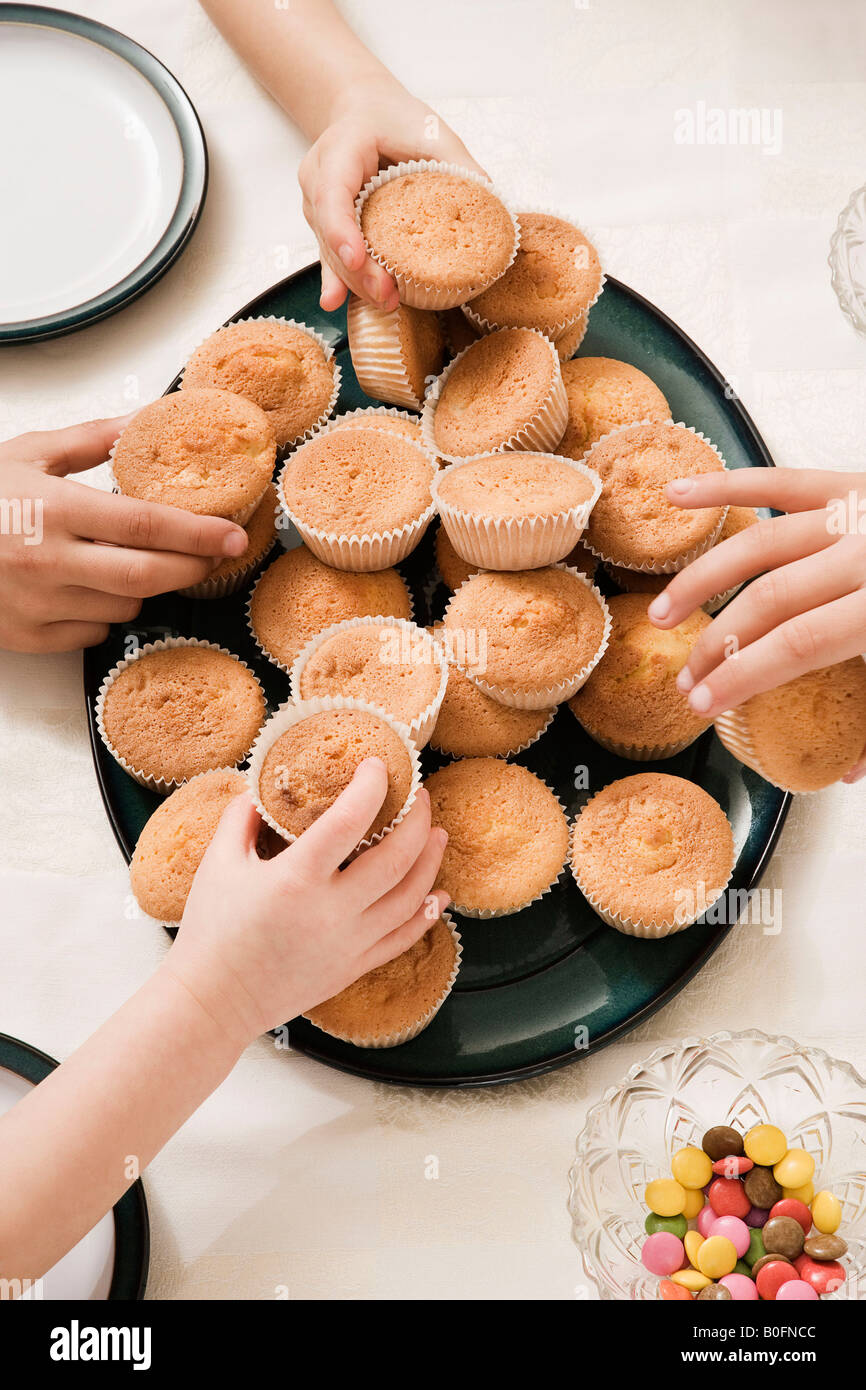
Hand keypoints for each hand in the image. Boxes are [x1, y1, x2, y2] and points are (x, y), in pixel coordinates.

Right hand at [0, 416, 248, 652]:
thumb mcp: (28, 453)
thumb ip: (92, 440)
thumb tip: (146, 419)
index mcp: (54, 509)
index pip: (147, 525)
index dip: (199, 533)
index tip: (234, 534)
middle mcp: (49, 561)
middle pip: (148, 576)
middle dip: (192, 568)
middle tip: (214, 555)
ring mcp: (39, 604)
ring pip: (126, 606)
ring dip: (144, 586)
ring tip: (135, 560)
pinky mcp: (30, 636)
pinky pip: (94, 632)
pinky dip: (105, 612)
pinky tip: (91, 587)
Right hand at [163, 759, 449, 1047]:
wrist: (214, 1000)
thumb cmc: (211, 930)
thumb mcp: (217, 863)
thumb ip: (241, 817)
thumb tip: (260, 787)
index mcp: (296, 878)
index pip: (348, 820)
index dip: (371, 787)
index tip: (379, 765)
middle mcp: (331, 911)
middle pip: (396, 858)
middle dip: (417, 819)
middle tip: (420, 795)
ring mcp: (348, 943)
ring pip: (410, 898)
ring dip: (431, 862)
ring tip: (438, 834)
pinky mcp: (354, 967)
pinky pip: (402, 938)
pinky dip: (426, 915)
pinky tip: (438, 896)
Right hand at [299, 77, 485, 312]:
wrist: (365, 112)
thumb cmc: (394, 119)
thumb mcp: (429, 131)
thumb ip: (457, 164)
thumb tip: (493, 203)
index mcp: (341, 149)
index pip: (333, 192)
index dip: (341, 229)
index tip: (358, 258)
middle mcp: (320, 178)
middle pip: (330, 231)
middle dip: (356, 269)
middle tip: (386, 294)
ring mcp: (318, 204)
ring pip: (330, 248)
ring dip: (355, 280)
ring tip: (385, 301)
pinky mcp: (326, 224)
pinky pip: (331, 254)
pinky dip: (339, 279)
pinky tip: (335, 302)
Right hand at [647, 469, 865, 734]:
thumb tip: (850, 773)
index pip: (796, 644)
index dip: (741, 676)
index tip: (704, 702)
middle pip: (769, 599)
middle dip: (717, 644)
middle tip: (686, 678)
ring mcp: (858, 511)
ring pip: (759, 542)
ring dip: (704, 578)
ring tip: (665, 612)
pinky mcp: (855, 482)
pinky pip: (781, 480)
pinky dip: (726, 485)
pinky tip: (677, 494)